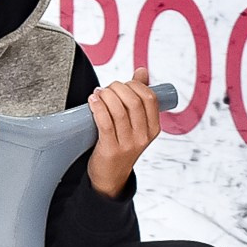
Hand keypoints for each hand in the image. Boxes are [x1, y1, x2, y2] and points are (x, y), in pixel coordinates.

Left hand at [86, 66, 160, 197]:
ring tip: (98, 94)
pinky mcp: (111, 150)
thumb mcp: (135, 123)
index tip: (121, 85)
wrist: (110, 176)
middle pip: (134, 102)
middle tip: (107, 89)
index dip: (134, 85)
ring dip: (106, 96)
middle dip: (117, 88)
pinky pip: (105, 123)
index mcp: (153, 128)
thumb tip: (142, 71)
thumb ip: (139, 97)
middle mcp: (143, 137)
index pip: (149, 98)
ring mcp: (128, 144)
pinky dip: (98, 107)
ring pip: (119, 111)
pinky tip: (93, 101)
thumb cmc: (121, 145)